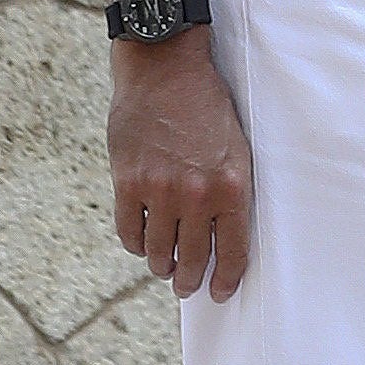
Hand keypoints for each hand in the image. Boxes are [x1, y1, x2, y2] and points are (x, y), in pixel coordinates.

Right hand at [106, 32, 252, 300]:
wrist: (166, 71)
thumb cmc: (207, 106)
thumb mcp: (235, 146)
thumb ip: (227, 189)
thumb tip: (221, 231)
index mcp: (232, 185)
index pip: (233, 249)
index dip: (226, 278)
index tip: (220, 292)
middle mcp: (197, 194)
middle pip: (192, 258)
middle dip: (190, 279)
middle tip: (188, 286)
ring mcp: (160, 191)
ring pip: (157, 251)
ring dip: (161, 264)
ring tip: (165, 266)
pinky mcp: (128, 183)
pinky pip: (130, 232)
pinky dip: (135, 243)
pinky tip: (142, 241)